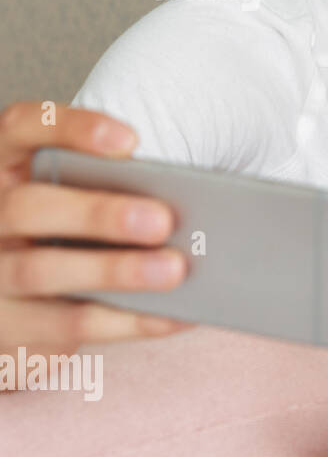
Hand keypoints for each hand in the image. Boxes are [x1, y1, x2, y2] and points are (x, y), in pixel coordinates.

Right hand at [0, 100, 191, 372]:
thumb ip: (106, 188)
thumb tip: (181, 199)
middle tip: (163, 221)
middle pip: (27, 207)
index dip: (70, 130)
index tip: (131, 142)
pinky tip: (174, 314)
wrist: (15, 309)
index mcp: (2, 167)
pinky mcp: (5, 328)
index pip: (21, 128)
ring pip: (41, 270)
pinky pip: (64, 325)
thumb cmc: (61, 236)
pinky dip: (127, 320)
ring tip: (175, 269)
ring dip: (115, 272)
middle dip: (98, 213)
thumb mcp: (69, 200)